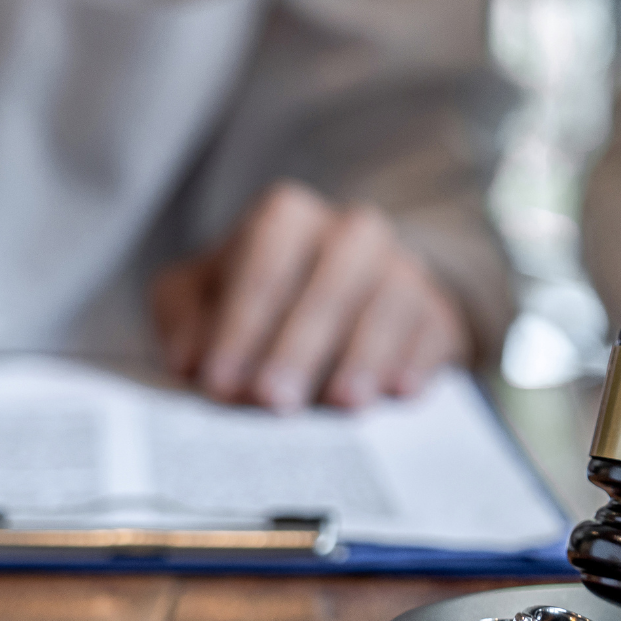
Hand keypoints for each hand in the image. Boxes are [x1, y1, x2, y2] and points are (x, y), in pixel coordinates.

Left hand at [151, 183, 468, 410]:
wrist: (349, 299)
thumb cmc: (265, 298)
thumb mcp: (206, 295)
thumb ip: (184, 317)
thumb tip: (185, 360)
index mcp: (287, 217)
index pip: (266, 256)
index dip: (241, 320)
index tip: (218, 380)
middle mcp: (351, 232)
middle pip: (333, 275)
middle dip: (300, 342)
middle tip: (272, 400)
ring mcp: (402, 269)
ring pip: (391, 300)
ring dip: (364, 353)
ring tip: (341, 403)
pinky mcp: (437, 311)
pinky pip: (433, 328)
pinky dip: (416, 359)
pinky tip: (398, 392)